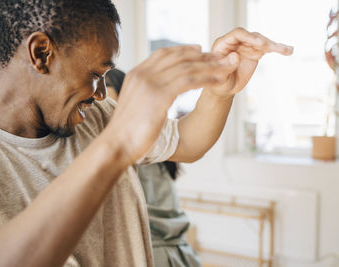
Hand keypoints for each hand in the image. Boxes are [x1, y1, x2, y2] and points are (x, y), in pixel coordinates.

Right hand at [106, 45, 238, 163]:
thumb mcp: (135, 104)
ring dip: (209, 66)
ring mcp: (150, 83)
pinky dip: (206, 79)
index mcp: (136, 74)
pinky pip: (189, 80)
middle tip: (219, 57)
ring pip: (186, 67)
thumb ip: (145, 93)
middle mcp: (143, 74)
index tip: (200, 50)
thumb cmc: (127, 130)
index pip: (163, 53)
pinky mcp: (160, 95)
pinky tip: (218, 81)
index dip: (184, 50)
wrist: (117, 144)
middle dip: (201, 55)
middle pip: (177, 57)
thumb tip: (159, 94)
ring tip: (226, 67)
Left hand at [208, 27, 293, 96]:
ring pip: (262, 42)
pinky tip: (288, 50)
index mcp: (222, 45)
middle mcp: (235, 42)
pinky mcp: (254, 52)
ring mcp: (246, 46)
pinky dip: (277, 49)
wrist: (224, 88)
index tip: (259, 43)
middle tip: (272, 48)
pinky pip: (267, 48)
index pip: (237, 34)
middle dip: (263, 42)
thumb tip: (235, 55)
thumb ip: (226, 67)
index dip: (249, 37)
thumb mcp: (220, 78)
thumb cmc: (218, 83)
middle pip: (252, 37)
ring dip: (274, 46)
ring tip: (287, 50)